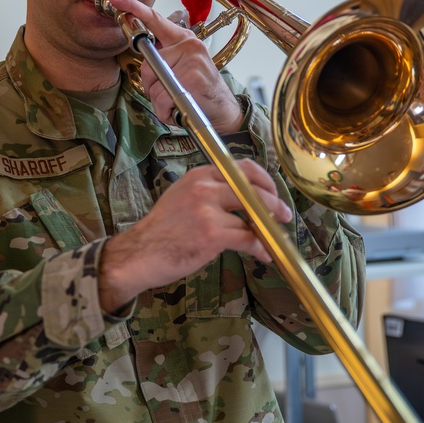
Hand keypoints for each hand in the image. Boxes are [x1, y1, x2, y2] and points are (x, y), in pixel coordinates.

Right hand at [98, 159, 292, 312]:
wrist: (138, 253)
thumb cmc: (161, 231)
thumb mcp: (183, 197)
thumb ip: (211, 193)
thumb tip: (246, 200)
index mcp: (199, 175)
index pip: (242, 167)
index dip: (264, 180)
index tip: (273, 193)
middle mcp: (204, 187)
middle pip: (253, 189)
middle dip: (275, 203)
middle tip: (285, 215)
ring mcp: (208, 210)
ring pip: (253, 214)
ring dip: (269, 229)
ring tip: (273, 240)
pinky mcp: (212, 233)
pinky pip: (248, 238)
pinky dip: (260, 247)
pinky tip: (263, 255)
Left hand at [105, 0, 243, 133]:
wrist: (222, 107)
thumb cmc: (198, 89)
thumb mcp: (182, 66)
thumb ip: (162, 59)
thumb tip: (144, 61)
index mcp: (183, 39)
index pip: (156, 20)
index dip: (134, 8)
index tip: (117, 0)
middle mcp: (189, 44)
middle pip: (148, 65)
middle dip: (151, 86)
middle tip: (167, 94)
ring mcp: (193, 60)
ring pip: (154, 84)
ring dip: (159, 101)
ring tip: (175, 102)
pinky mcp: (194, 78)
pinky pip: (164, 97)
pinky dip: (165, 110)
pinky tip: (176, 110)